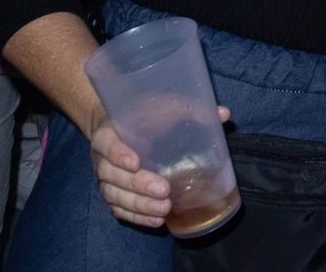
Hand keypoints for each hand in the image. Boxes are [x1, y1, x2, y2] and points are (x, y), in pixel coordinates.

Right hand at [88, 106, 232, 228]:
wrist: (120, 127)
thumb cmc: (144, 115)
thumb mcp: (162, 105)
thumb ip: (189, 109)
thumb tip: (223, 114)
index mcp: (109, 132)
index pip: (106, 143)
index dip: (117, 154)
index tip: (136, 162)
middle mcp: (101, 158)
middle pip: (111, 175)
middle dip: (138, 185)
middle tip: (163, 190)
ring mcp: (106, 179)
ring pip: (114, 196)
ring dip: (139, 205)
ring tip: (163, 209)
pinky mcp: (113, 194)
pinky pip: (119, 209)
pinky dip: (137, 216)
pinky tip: (157, 220)